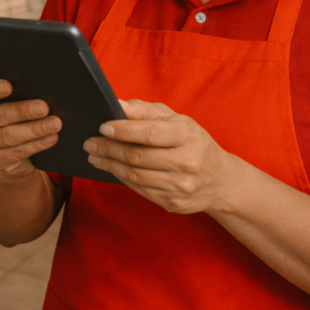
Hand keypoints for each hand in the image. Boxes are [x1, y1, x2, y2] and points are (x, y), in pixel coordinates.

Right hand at [0, 80, 60, 178]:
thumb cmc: (9, 111)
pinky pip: (18, 152)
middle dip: (22, 111)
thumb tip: (40, 87)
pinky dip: (37, 144)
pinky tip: (51, 138)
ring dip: (34, 129)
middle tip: (44, 107)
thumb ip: (15, 93)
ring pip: (9, 136)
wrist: (4, 146)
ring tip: (54, 123)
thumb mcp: (5, 101)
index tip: (9, 85)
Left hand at [84, 99, 231, 213]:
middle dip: (109, 148)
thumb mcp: (177, 120)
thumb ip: (146, 111)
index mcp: (188, 136)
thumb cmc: (193, 142)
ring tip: (94, 155)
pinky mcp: (174, 203)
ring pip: (135, 176)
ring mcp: (181, 186)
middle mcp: (187, 162)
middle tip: (89, 142)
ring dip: (110, 165)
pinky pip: (140, 190)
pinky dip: (121, 178)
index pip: (150, 133)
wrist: (220, 180)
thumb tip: (117, 105)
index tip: (102, 126)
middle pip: (138, 157)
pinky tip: (110, 168)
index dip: (123, 130)